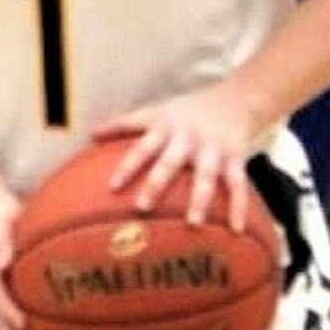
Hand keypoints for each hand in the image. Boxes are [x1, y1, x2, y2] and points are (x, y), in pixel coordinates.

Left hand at [91, 86, 261, 230]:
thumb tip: (91, 134)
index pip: (142, 148)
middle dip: (157, 184)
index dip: (128, 167)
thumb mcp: (157, 111)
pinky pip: (237, 185)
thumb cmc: (187, 111)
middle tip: (142, 207)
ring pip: (206, 176)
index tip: (113, 188)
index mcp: (166, 128)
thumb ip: (126, 124)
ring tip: (193, 224)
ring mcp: (213, 149)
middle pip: (170, 162)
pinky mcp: (235, 157)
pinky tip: (235, 230)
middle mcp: (188, 138)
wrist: (235, 99)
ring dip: (199, 200)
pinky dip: (238, 207)